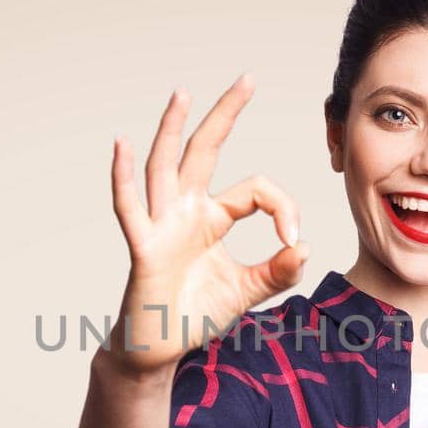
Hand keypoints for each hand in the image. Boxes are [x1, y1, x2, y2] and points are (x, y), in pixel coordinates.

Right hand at [103, 74, 309, 375]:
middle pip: (205, 151)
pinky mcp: (143, 248)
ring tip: (182, 94)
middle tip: (248, 79)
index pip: (255, 190)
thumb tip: (306, 249)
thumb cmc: (195, 314)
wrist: (161, 348)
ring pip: (165, 167)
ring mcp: (161, 226)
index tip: (294, 239)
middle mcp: (185, 212)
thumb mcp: (247, 293)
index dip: (282, 207)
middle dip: (225, 114)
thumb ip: (277, 273)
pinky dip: (123, 177)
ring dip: (173, 130)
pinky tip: (121, 146)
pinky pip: (130, 209)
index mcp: (212, 218)